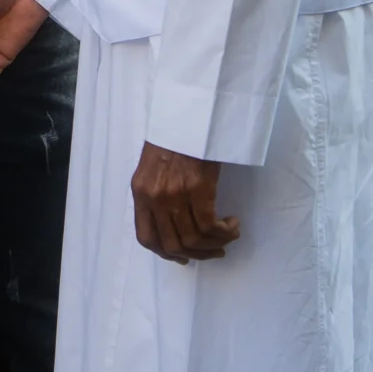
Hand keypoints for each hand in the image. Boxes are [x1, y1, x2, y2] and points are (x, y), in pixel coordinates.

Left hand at [130, 143, 240, 263]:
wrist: (187, 115)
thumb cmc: (173, 138)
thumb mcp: (152, 168)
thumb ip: (155, 194)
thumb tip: (171, 222)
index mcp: (140, 194)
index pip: (146, 238)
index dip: (165, 254)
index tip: (183, 257)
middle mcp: (154, 198)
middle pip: (173, 245)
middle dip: (196, 254)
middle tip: (214, 251)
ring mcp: (175, 195)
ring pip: (194, 239)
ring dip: (215, 244)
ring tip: (227, 235)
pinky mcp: (198, 189)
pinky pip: (211, 226)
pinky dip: (224, 232)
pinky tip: (232, 224)